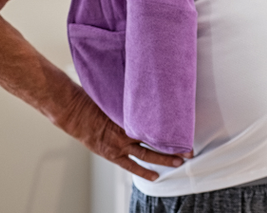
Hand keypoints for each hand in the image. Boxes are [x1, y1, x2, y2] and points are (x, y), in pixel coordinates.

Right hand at [58, 90, 190, 180]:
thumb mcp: (119, 98)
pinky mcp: (112, 155)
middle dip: (174, 147)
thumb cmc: (97, 102)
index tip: (188, 130)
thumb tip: (151, 89)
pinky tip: (155, 177)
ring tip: (179, 163)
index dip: (173, 129)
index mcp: (131, 117)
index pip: (158, 125)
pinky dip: (143, 172)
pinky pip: (130, 166)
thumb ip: (135, 101)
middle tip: (190, 150)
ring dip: (164, 159)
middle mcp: (128, 133)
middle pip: (156, 141)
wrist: (76, 114)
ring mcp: (120, 146)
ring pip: (147, 155)